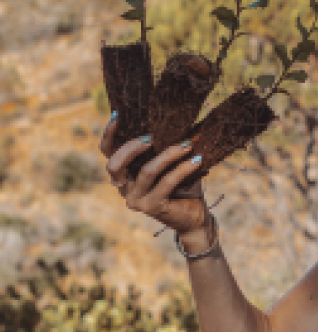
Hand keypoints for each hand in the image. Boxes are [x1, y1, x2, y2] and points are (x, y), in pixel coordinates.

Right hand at [99, 115, 208, 235]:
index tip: (119, 115)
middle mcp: (124, 188)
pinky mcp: (151, 207)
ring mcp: (136, 200)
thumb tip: (173, 120)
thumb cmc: (182, 186)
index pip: (108, 152)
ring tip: (187, 145)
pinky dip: (182, 169)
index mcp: (124, 174)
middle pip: (115, 164)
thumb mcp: (169, 163)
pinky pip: (166, 183)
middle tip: (152, 136)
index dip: (109, 134)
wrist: (194, 216)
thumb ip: (162, 147)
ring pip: (146, 172)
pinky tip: (196, 160)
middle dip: (132, 147)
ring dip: (168, 155)